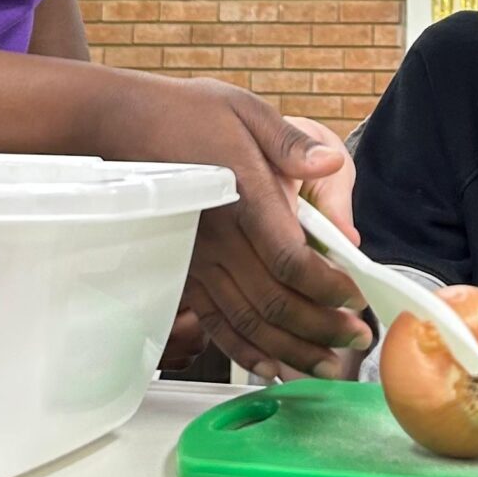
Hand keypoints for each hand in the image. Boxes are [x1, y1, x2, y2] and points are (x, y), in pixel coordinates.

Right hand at [97, 74, 368, 378]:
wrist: (120, 126)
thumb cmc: (185, 114)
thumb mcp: (244, 110)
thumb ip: (291, 143)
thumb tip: (329, 163)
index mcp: (242, 197)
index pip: (291, 261)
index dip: (329, 288)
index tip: (357, 297)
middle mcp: (217, 239)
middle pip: (275, 302)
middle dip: (323, 328)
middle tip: (357, 340)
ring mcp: (195, 261)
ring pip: (248, 323)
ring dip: (292, 350)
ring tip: (328, 365)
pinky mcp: (181, 273)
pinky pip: (216, 324)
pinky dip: (246, 352)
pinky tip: (274, 366)